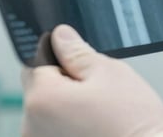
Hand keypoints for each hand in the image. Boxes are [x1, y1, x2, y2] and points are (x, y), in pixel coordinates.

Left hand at [21, 25, 162, 136]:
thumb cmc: (132, 122)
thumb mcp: (109, 72)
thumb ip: (77, 52)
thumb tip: (60, 36)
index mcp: (42, 99)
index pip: (34, 64)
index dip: (59, 58)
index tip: (81, 65)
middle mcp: (30, 127)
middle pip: (39, 90)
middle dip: (63, 84)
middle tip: (97, 91)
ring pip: (47, 113)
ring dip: (66, 108)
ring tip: (98, 114)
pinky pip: (54, 131)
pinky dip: (70, 127)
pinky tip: (94, 129)